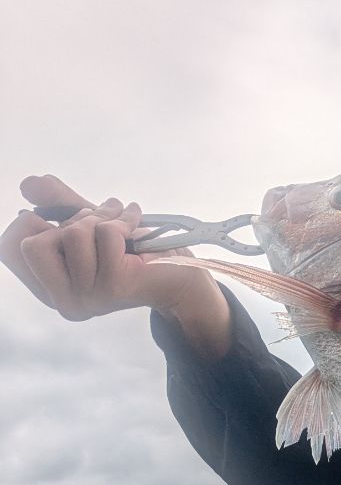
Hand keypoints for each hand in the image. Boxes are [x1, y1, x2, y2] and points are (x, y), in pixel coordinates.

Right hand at [1, 175, 230, 357]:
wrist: (179, 271)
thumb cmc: (132, 249)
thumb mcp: (88, 222)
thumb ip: (57, 204)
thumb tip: (28, 183)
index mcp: (51, 290)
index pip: (11, 248)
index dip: (33, 224)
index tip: (66, 223)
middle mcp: (64, 301)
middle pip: (33, 243)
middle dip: (70, 222)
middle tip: (99, 224)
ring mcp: (87, 298)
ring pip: (73, 233)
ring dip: (102, 218)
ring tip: (122, 225)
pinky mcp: (113, 287)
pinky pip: (105, 233)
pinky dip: (123, 221)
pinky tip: (135, 227)